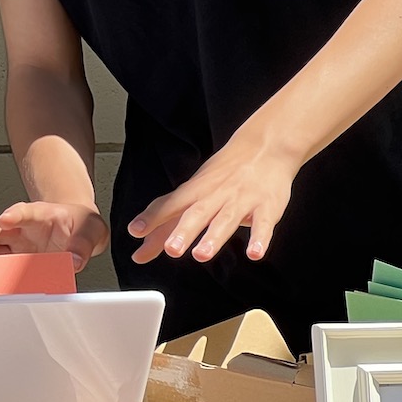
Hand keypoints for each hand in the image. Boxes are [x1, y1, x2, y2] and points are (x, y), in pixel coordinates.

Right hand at [0, 201, 108, 270]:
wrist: (76, 229)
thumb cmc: (80, 225)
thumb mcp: (91, 229)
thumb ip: (83, 243)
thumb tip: (74, 260)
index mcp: (39, 215)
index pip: (24, 211)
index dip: (14, 215)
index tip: (5, 219)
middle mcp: (20, 229)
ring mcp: (14, 246)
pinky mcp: (13, 262)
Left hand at [128, 126, 300, 264]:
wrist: (264, 147)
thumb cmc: (223, 175)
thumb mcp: (194, 192)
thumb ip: (167, 223)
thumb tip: (140, 249)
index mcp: (196, 191)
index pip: (170, 203)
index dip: (152, 217)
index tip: (135, 231)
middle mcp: (216, 194)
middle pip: (197, 213)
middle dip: (183, 231)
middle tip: (171, 250)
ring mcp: (242, 200)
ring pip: (226, 219)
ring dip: (213, 237)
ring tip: (201, 255)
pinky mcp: (267, 207)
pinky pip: (264, 224)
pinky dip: (259, 239)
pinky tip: (254, 253)